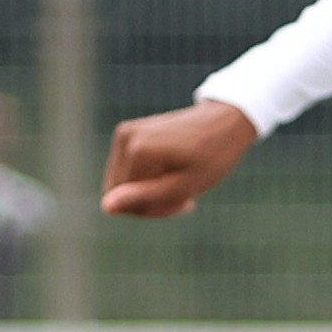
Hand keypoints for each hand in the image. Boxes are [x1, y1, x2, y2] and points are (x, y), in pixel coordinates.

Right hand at [103, 100, 258, 219]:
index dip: (150, 210)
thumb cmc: (212, 156)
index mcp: (137, 150)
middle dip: (147, 202)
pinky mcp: (128, 132)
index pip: (121, 200)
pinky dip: (149, 178)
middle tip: (184, 202)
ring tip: (181, 189)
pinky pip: (127, 169)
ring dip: (149, 192)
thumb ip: (144, 198)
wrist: (226, 121)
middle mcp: (125, 137)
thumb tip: (105, 207)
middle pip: (117, 191)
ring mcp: (125, 132)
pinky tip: (173, 176)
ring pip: (121, 182)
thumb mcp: (184, 186)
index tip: (183, 205)